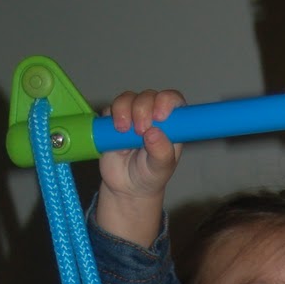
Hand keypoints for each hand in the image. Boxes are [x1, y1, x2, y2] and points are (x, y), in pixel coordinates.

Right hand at [95, 88, 184, 246]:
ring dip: (125, 110)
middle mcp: (152, 115)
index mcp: (171, 125)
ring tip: (123, 131)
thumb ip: (161, 153)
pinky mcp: (114, 119)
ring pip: (128, 98)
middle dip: (143, 109)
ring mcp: (132, 115)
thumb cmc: (150, 176)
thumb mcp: (161, 170)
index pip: (174, 101)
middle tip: (140, 131)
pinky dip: (112, 115)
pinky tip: (116, 132)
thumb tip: (154, 133)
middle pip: (149, 96)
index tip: (159, 116)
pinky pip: (111, 108)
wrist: (126, 187)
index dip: (167, 101)